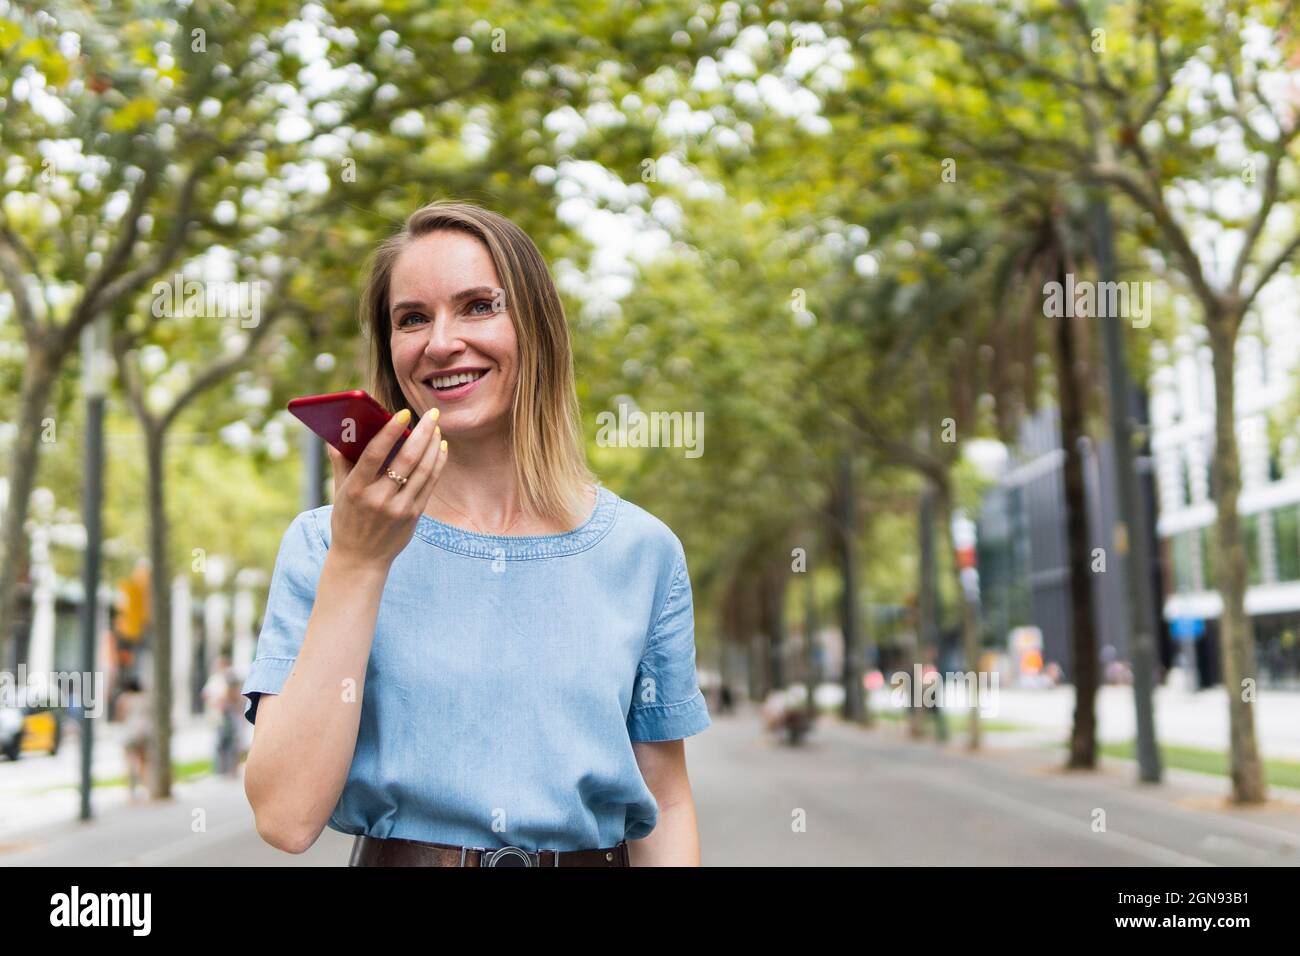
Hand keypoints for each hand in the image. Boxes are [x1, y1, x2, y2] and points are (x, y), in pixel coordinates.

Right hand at [325, 407, 448, 569]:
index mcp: (356, 489)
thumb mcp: (340, 492)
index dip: (390, 432)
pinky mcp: (414, 516)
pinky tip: (441, 449)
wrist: (361, 559)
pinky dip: (437, 463)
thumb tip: (339, 433)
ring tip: (437, 428)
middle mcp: (379, 499)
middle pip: (407, 459)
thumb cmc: (348, 520)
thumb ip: (342, 462)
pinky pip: (430, 484)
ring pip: (424, 470)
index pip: (374, 454)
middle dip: (423, 433)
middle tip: (432, 414)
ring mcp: (399, 509)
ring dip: (434, 445)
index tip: (403, 413)